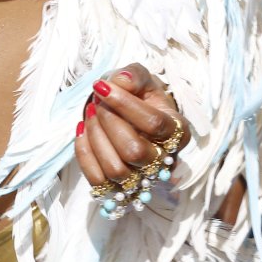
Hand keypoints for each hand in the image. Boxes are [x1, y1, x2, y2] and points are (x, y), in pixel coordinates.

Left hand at [74, 64, 189, 189]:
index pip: (153, 123)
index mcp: (179, 131)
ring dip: (95, 137)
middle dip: (108, 122)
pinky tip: (82, 130)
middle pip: (134, 152)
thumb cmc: (141, 95)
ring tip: (90, 113)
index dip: (123, 104)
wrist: (133, 113)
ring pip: (116, 169)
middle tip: (96, 101)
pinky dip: (84, 154)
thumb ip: (134, 75)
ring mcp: (143, 178)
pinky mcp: (120, 187)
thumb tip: (122, 81)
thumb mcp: (142, 78)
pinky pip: (98, 180)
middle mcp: (165, 160)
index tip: (101, 86)